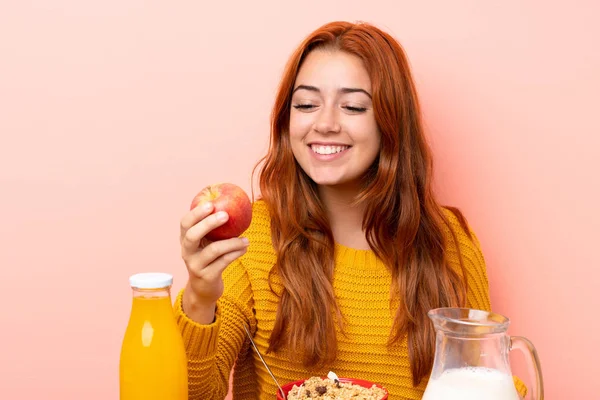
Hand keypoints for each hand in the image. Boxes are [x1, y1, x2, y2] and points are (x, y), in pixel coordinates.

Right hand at [179, 201, 249, 323]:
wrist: (204, 289)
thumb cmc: (209, 259)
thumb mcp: (207, 243)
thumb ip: (214, 228)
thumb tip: (234, 205)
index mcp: (185, 240)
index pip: (185, 223)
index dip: (196, 213)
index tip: (211, 203)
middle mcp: (186, 252)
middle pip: (192, 235)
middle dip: (209, 223)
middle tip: (226, 215)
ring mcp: (195, 266)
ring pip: (213, 250)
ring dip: (232, 242)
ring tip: (246, 239)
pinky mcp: (207, 277)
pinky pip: (223, 262)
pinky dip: (236, 253)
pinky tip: (245, 248)